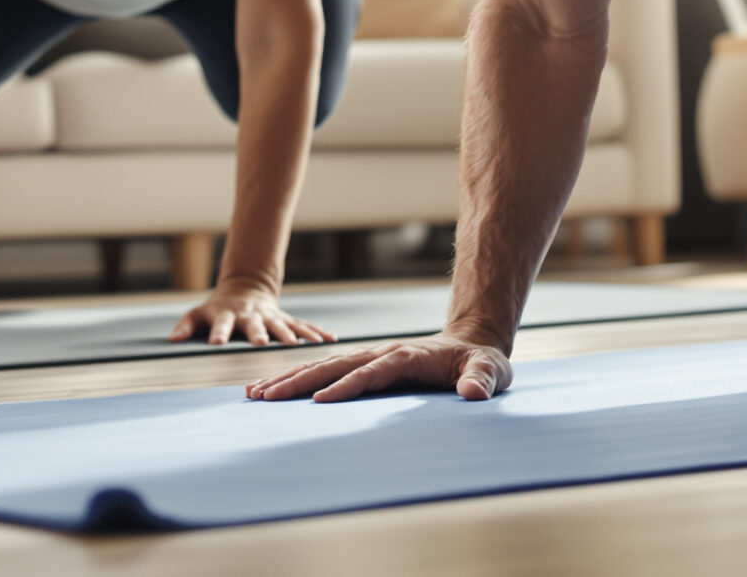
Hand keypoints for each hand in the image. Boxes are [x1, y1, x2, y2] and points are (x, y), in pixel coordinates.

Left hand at [168, 279, 336, 346]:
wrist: (245, 289)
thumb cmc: (217, 308)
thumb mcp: (198, 313)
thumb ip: (186, 325)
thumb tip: (172, 340)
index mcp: (227, 315)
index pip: (220, 324)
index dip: (217, 333)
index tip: (215, 343)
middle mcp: (250, 315)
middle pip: (254, 325)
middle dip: (258, 334)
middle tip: (261, 344)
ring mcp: (270, 316)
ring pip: (281, 325)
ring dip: (290, 335)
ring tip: (298, 346)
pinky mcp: (285, 318)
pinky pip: (302, 326)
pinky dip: (315, 333)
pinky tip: (329, 340)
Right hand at [244, 331, 512, 402]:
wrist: (472, 345)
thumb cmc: (482, 363)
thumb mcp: (492, 370)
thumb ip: (483, 379)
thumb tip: (474, 393)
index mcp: (407, 356)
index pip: (372, 373)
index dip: (347, 386)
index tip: (320, 402)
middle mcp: (382, 353)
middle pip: (334, 366)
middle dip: (299, 381)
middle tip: (266, 397)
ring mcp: (370, 357)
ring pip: (322, 366)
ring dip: (289, 378)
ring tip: (255, 394)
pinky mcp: (364, 364)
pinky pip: (325, 370)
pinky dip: (297, 377)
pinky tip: (273, 390)